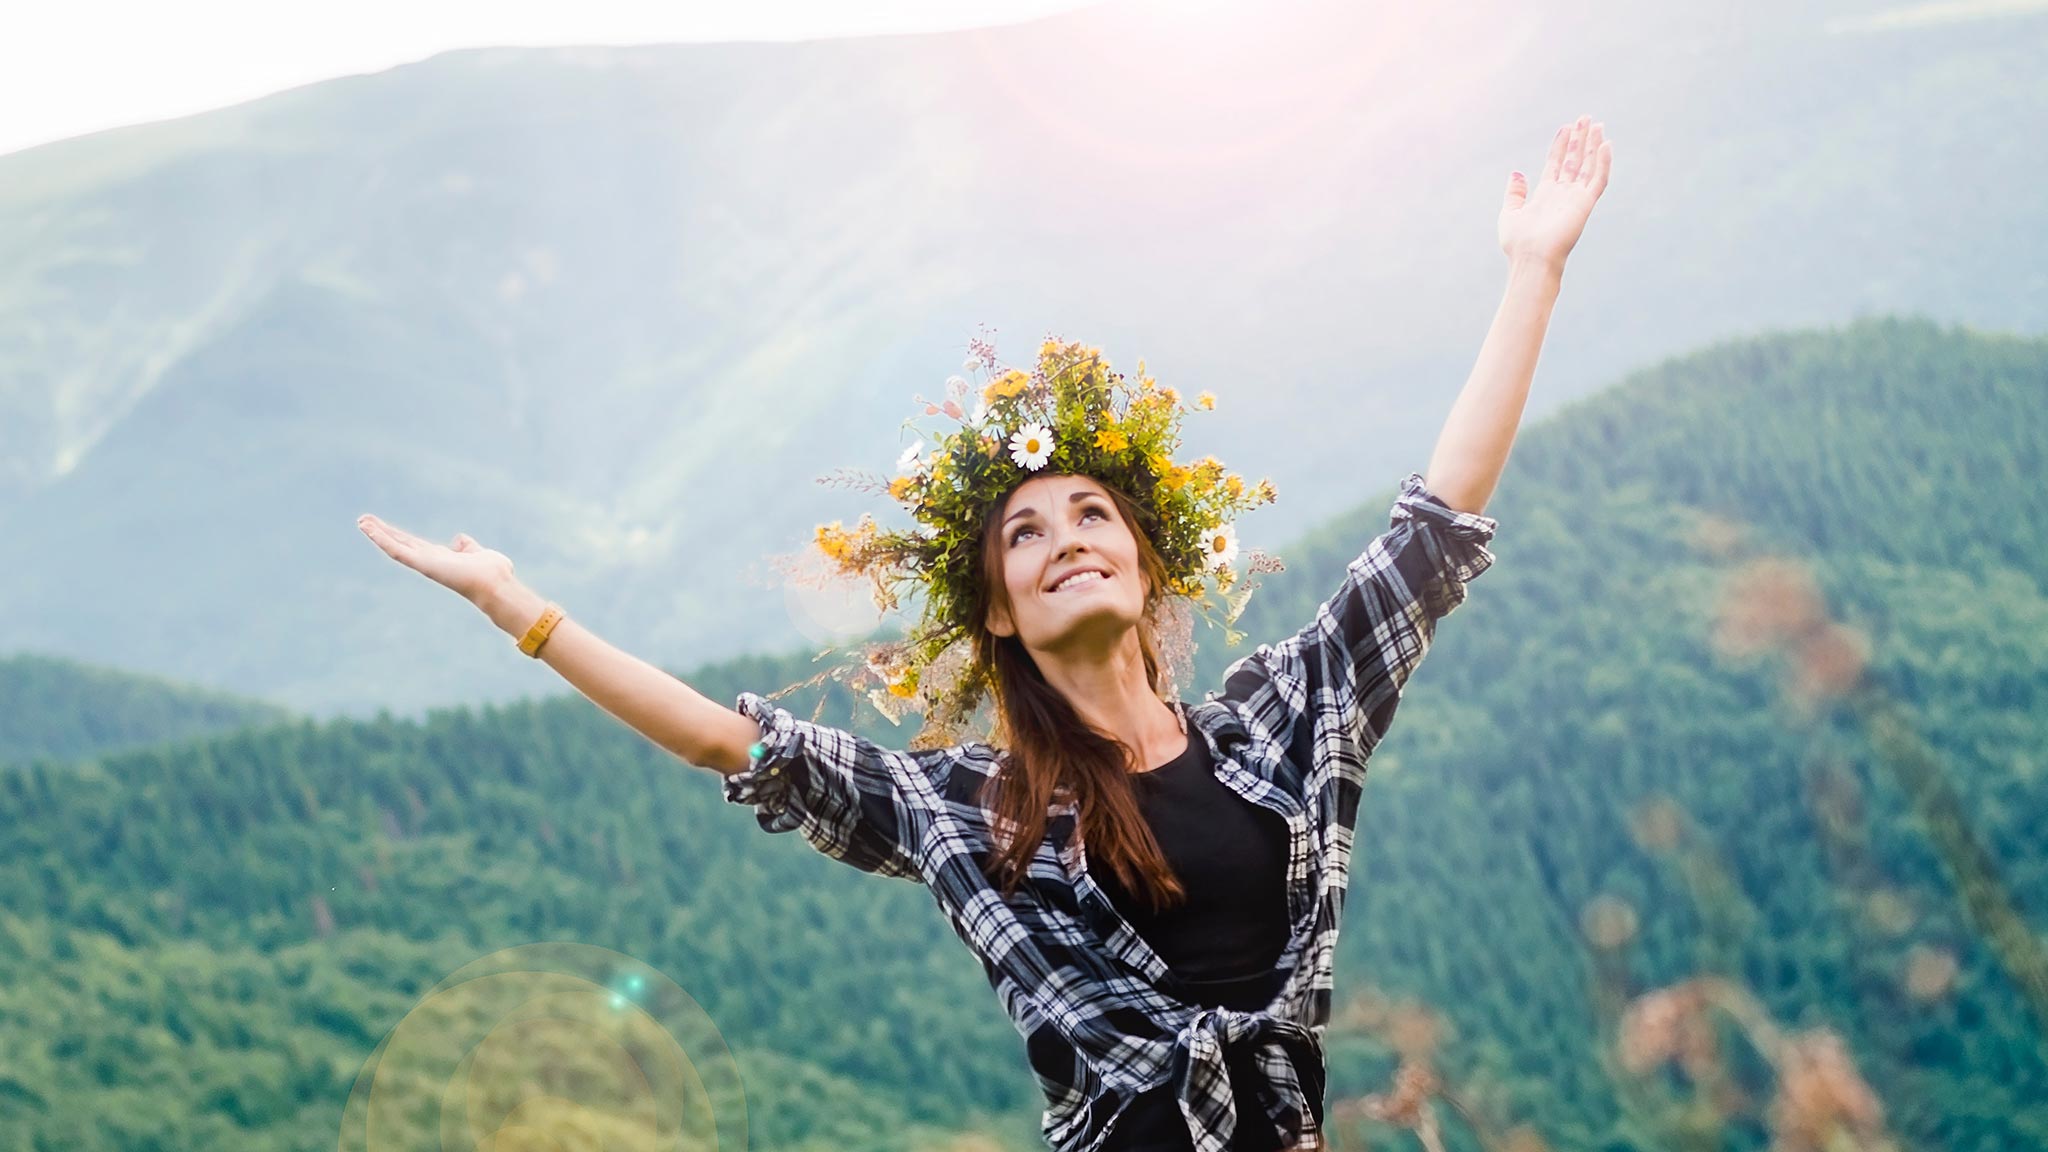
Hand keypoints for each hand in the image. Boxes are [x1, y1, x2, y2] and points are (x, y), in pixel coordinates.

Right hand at [356, 513, 516, 606]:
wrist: (495, 585)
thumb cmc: (492, 573)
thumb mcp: (478, 552)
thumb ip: (467, 546)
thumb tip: (459, 539)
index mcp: (440, 557)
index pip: (414, 544)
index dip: (398, 535)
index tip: (383, 526)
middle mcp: (429, 561)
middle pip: (400, 543)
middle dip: (382, 532)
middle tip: (363, 520)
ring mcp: (424, 563)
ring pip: (395, 547)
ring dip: (377, 534)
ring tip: (361, 521)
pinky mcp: (422, 564)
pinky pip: (397, 551)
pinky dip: (382, 540)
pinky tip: (369, 529)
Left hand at [1499, 114, 1612, 270]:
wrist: (1530, 259)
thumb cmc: (1518, 242)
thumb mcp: (1510, 212)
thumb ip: (1515, 193)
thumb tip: (1517, 172)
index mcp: (1546, 194)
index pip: (1556, 163)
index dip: (1561, 145)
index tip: (1566, 127)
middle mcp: (1563, 194)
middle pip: (1574, 160)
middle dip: (1580, 139)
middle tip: (1585, 118)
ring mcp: (1576, 198)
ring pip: (1588, 166)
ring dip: (1593, 145)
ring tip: (1596, 125)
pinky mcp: (1585, 204)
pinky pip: (1598, 180)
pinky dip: (1603, 163)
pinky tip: (1606, 145)